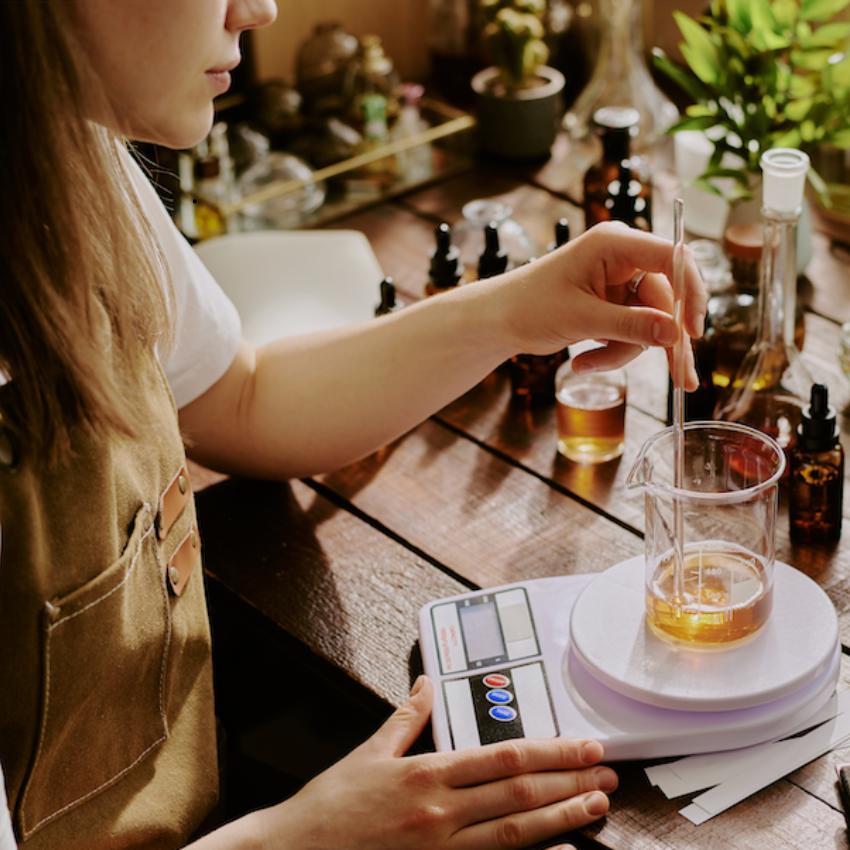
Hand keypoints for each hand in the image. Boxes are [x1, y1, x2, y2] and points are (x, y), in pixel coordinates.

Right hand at [255, 676, 616, 849]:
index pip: (503, 757)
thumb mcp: (368, 753)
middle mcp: (442, 812)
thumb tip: (428, 683)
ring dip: (562, 817)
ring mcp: (442, 849)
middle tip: (607, 773)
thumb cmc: (331, 807)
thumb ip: (405, 717)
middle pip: (519, 793)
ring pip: (516, 832)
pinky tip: (558, 847)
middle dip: (570, 781)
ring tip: (597, 805)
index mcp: (426, 773)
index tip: (583, 745)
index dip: (550, 752)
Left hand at [497, 222, 706, 389]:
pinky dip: (613, 351)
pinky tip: (583, 361)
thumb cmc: (529, 306)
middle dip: (661, 340)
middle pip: (666, 300)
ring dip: (624, 350)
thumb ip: (631, 325)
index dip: (691, 292)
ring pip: (649, 322)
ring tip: (586, 364)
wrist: (497, 320)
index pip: (673, 258)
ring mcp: (620, 283)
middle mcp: (623, 258)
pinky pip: (632, 332)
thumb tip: (675, 335)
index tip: (694, 331)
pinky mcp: (613, 305)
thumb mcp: (582, 318)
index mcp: (615, 244)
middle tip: (683, 379)